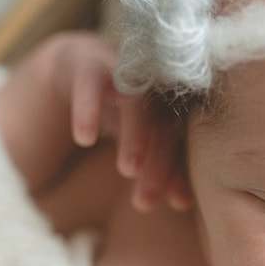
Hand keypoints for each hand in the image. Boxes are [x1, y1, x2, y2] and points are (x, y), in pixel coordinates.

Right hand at [51, 33, 190, 212]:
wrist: (79, 65)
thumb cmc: (120, 113)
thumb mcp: (139, 140)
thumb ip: (161, 166)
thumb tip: (184, 203)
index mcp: (171, 106)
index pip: (183, 140)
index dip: (182, 171)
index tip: (179, 203)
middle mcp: (152, 86)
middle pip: (164, 124)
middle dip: (159, 163)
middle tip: (145, 202)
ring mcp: (123, 71)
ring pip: (135, 102)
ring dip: (136, 134)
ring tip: (128, 170)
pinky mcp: (88, 62)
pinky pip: (90, 83)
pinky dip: (88, 108)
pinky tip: (84, 138)